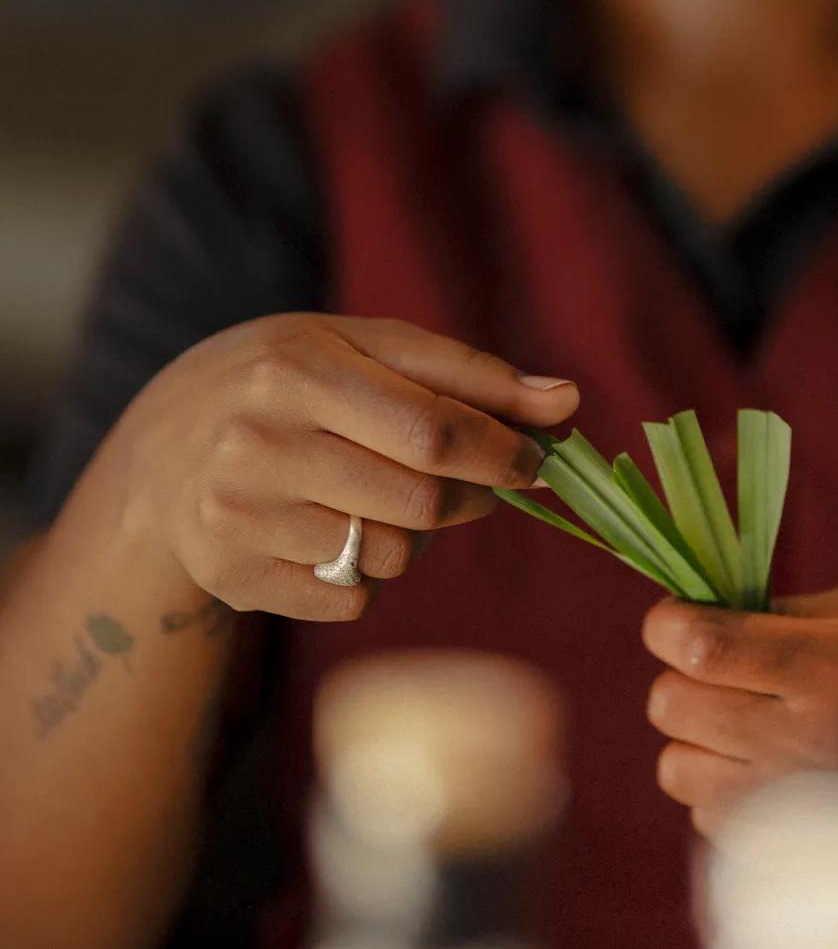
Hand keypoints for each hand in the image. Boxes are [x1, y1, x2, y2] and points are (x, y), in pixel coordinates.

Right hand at [113, 314, 577, 622]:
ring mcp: (239, 518)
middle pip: (419, 503)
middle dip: (471, 498)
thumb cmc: (288, 381)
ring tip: (381, 496)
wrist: (161, 447)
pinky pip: (351, 599)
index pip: (432, 429)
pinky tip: (333, 531)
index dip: (502, 452)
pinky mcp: (232, 577)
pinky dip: (367, 575)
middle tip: (478, 484)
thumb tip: (566, 402)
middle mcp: (258, 444)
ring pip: (391, 558)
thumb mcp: (363, 349)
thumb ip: (468, 374)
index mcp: (296, 370)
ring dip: (416, 536)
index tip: (540, 460)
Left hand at [643, 581, 837, 837]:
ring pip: (677, 769)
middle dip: (684, 679)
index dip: (670, 627)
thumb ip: (791, 613)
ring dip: (697, 741)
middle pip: (674, 706)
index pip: (705, 647)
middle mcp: (805, 742)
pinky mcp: (793, 856)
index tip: (672, 623)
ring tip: (741, 728)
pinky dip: (723, 792)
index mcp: (828, 670)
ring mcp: (796, 807)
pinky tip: (767, 775)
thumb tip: (713, 613)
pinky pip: (709, 818)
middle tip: (717, 673)